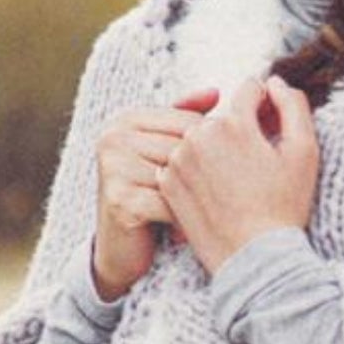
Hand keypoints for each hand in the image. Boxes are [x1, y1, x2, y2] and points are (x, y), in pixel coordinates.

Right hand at [89, 88, 218, 301]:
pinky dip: (185, 222)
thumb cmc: (150, 198)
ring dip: (199, 202)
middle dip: (211, 178)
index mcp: (128, 120)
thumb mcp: (166, 156)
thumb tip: (215, 91)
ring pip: (183, 177)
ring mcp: (114, 167)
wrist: (118, 251)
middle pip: (188, 149)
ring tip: (201, 218)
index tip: (230, 175)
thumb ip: (185, 121)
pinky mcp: (119, 199)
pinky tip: (185, 234)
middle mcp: (114, 137)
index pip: (192, 123)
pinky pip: (172, 204)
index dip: (217, 150)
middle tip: (221, 201)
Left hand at [160, 76, 319, 276]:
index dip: (268, 107)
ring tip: (238, 183)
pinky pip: (185, 164)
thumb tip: (274, 83)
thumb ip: (293, 106)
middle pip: (223, 116)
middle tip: (258, 164)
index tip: (274, 132)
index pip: (249, 91)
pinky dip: (200, 172)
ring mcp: (178, 161)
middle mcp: (197, 136)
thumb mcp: (305, 151)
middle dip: (241, 130)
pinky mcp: (167, 184)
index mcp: (232, 122)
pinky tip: (218, 194)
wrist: (254, 258)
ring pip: (202, 139)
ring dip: (218, 150)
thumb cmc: (285, 206)